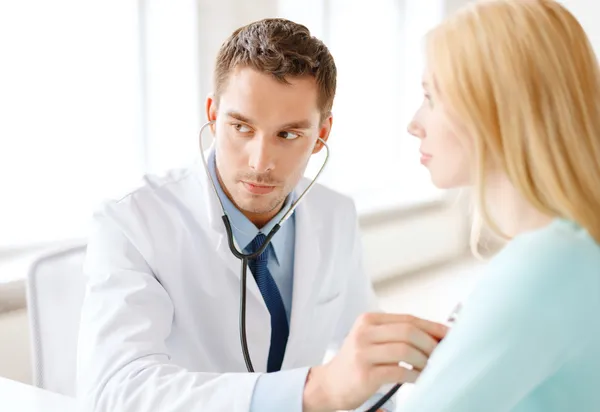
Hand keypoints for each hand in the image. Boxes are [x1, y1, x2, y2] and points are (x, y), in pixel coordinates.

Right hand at [302, 313, 447, 411]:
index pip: (407, 319)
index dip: (431, 327)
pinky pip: (399, 371)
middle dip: (430, 343)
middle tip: (441, 355)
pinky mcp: (365, 374)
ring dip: (424, 360)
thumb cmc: (357, 362)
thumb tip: (435, 336)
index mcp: (368, 320)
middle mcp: (364, 332)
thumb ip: (397, 334)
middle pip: (408, 331)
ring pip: (405, 350)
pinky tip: (418, 378)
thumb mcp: (372, 340)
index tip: (447, 335)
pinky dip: (415, 376)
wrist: (329, 384)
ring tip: (429, 368)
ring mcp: (363, 352)